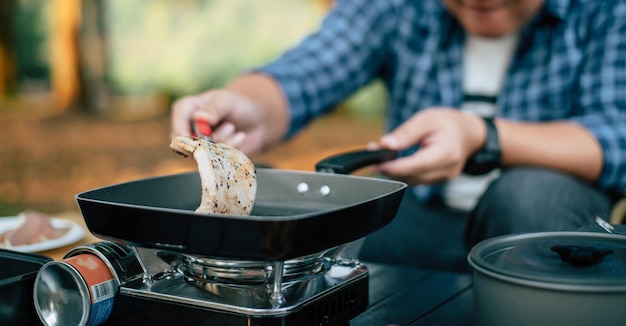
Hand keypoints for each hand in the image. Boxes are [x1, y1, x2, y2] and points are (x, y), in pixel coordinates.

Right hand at [170, 89, 264, 154]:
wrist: (257, 122)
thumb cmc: (240, 106)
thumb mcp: (229, 102)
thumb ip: (215, 109)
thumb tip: (199, 116)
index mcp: (189, 108)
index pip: (179, 119)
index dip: (182, 130)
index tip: (195, 137)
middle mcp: (190, 127)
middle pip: (186, 141)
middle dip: (211, 138)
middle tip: (230, 126)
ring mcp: (200, 144)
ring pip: (204, 152)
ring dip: (224, 142)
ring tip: (234, 128)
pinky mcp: (211, 156)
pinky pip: (217, 159)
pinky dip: (231, 149)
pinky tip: (240, 137)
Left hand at [371, 108, 485, 184]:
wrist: (469, 133)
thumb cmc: (449, 123)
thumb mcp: (426, 119)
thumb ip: (406, 133)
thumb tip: (385, 144)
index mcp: (446, 153)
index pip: (414, 166)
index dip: (391, 167)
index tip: (374, 162)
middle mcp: (446, 170)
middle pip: (411, 176)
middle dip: (389, 168)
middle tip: (374, 154)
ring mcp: (443, 178)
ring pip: (412, 181)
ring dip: (395, 171)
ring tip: (383, 156)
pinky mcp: (438, 181)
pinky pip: (417, 180)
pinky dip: (404, 173)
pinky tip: (396, 162)